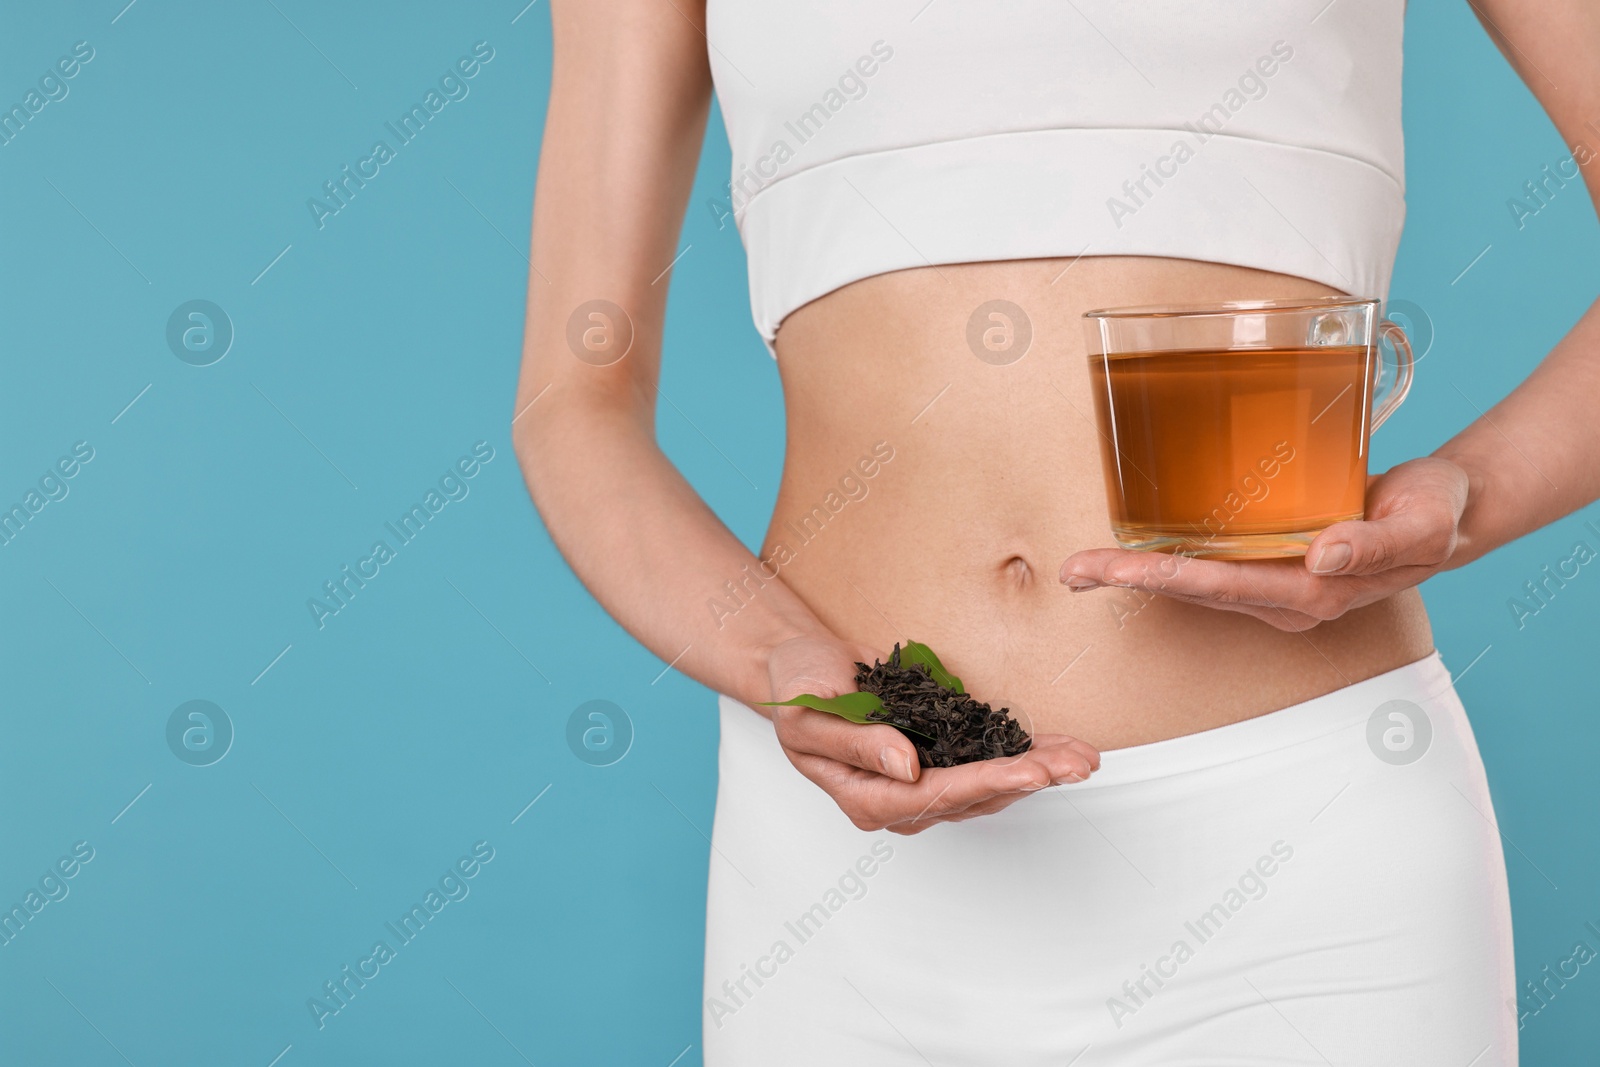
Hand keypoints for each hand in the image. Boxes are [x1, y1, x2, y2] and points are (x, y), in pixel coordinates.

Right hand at [765, 634, 1099, 834]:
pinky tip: (1064, 746)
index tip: (1028, 773)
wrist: (803, 667)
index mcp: (864, 798)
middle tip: (1075, 766)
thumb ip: (855, 743)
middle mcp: (899, 800)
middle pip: (973, 796)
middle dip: (1028, 780)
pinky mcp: (941, 756)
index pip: (932, 796)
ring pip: (991, 785)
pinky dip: (1027, 752)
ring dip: (1039, 770)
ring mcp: (924, 781)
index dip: (984, 784)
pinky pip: (989, 760)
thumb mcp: (810, 712)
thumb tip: (905, 767)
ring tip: (1084, 757)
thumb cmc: (797, 689)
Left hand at [1058, 457, 1468, 631]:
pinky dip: (1163, 559)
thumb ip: (1374, 543)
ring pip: (1192, 582)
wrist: (1447, 512)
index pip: (1227, 586)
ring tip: (1079, 567)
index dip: (1172, 578)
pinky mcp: (1270, 563)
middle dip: (1131, 580)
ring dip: (1135, 574)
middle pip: (1194, 589)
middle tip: (1072, 571)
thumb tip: (1323, 556)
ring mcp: (1274, 585)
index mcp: (1315, 593)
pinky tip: (1126, 551)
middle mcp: (1285, 596)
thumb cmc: (1436, 512)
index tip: (1125, 570)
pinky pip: (1208, 566)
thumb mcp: (1420, 523)